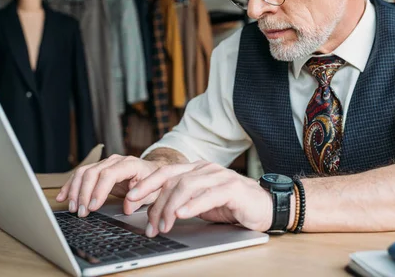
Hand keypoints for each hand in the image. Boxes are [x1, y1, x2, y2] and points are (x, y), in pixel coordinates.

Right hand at [55, 154, 159, 216]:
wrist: (152, 171)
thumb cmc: (153, 181)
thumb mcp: (153, 191)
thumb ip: (141, 199)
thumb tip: (128, 207)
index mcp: (130, 164)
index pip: (110, 174)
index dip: (99, 190)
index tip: (93, 206)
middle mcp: (115, 161)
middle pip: (93, 173)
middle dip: (84, 194)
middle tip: (82, 212)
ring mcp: (105, 163)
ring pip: (84, 172)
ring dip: (75, 191)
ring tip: (73, 208)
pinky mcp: (98, 168)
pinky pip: (80, 175)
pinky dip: (70, 186)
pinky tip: (62, 197)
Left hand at [127, 161, 272, 236]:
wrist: (265, 207)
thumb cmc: (232, 206)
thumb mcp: (200, 203)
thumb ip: (180, 202)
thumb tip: (152, 212)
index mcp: (196, 169)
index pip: (165, 172)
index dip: (145, 185)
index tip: (128, 199)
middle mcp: (206, 169)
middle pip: (172, 180)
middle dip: (154, 201)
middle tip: (145, 223)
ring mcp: (219, 176)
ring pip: (186, 187)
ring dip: (169, 208)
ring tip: (162, 226)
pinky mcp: (232, 189)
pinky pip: (208, 195)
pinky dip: (192, 206)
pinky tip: (181, 215)